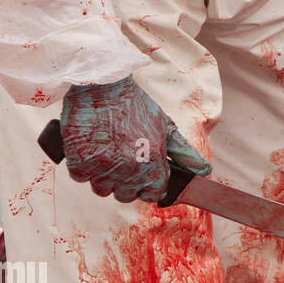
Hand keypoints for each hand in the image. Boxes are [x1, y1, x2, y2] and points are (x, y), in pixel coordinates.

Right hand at [59, 76, 211, 202]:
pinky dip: (82, 166)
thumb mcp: (166, 126)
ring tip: (105, 151)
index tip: (141, 177)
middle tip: (120, 160)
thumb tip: (205, 171)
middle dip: (124, 183)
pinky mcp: (78, 161)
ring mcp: (103, 167)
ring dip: (101, 176)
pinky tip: (89, 147)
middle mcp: (130, 168)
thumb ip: (185, 153)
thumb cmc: (135, 105)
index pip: (152, 195)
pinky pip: (80, 177)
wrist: (101, 85)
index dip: (146, 187)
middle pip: (125, 196)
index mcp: (153, 161)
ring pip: (101, 189)